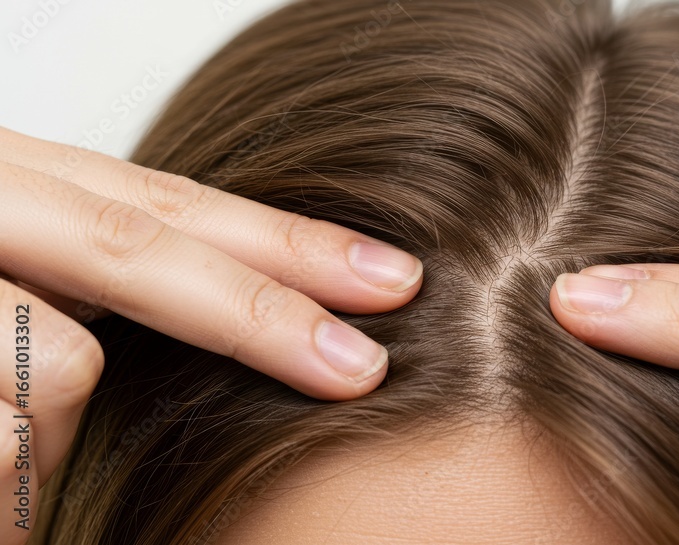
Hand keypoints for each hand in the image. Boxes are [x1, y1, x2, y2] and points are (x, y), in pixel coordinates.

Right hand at [0, 128, 421, 542]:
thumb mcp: (21, 258)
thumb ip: (101, 268)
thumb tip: (240, 295)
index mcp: (17, 181)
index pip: (172, 204)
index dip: (286, 244)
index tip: (390, 280)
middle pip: (144, 246)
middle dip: (262, 311)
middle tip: (359, 365)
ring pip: (62, 364)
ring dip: (52, 441)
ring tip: (2, 461)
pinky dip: (4, 487)